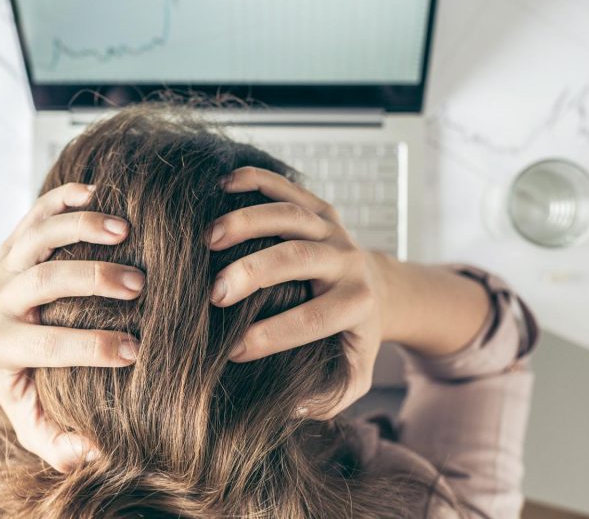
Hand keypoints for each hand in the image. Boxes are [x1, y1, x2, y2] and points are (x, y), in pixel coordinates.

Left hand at [0, 183, 145, 470]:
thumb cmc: (26, 380)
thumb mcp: (34, 418)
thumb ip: (58, 442)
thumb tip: (93, 451)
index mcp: (2, 347)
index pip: (43, 345)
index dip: (89, 348)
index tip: (135, 351)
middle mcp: (0, 301)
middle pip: (38, 282)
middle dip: (90, 280)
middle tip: (138, 285)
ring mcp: (7, 264)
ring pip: (36, 236)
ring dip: (80, 229)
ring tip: (126, 230)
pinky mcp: (18, 238)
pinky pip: (37, 210)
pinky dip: (64, 198)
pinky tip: (99, 193)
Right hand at [208, 167, 384, 418]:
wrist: (380, 290)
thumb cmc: (353, 338)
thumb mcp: (354, 376)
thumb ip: (328, 397)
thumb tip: (290, 408)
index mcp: (356, 304)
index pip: (313, 319)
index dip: (272, 336)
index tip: (233, 352)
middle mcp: (348, 261)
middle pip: (300, 258)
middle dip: (254, 273)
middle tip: (214, 294)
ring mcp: (333, 230)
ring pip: (291, 216)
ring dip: (248, 222)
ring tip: (208, 238)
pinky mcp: (320, 208)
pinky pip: (288, 187)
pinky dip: (256, 180)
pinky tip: (222, 186)